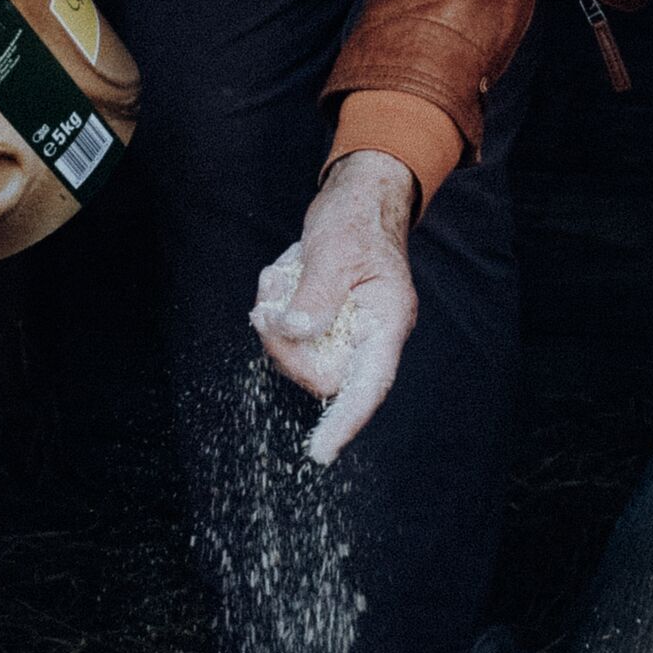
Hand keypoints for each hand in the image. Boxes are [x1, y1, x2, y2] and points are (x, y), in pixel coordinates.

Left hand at [253, 151, 419, 462]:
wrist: (359, 200)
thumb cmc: (356, 222)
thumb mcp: (332, 253)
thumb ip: (315, 295)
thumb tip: (296, 332)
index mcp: (386, 323)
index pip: (368, 386)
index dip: (345, 422)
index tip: (320, 453)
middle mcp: (369, 336)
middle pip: (319, 373)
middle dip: (283, 345)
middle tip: (266, 307)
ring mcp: (346, 332)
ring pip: (298, 355)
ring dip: (276, 318)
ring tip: (278, 278)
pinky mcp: (325, 325)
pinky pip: (291, 336)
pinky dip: (276, 308)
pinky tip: (281, 277)